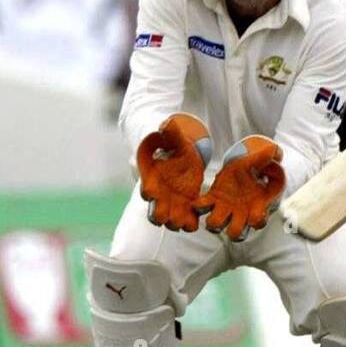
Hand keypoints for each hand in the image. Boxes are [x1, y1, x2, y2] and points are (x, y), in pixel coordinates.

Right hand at [137, 113, 212, 231]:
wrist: (176, 147)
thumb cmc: (171, 140)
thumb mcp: (172, 134)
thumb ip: (170, 131)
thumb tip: (167, 124)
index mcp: (152, 177)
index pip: (146, 190)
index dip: (149, 193)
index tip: (154, 193)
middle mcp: (159, 192)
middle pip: (155, 214)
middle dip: (163, 216)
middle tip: (174, 214)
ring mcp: (171, 200)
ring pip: (170, 221)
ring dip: (177, 223)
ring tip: (187, 222)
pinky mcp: (185, 203)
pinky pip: (186, 220)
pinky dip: (191, 222)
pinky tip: (199, 219)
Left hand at [194, 135, 285, 239]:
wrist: (248, 162)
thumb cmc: (262, 164)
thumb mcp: (268, 159)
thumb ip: (272, 156)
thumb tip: (275, 153)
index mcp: (257, 206)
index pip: (258, 222)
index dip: (257, 221)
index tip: (255, 214)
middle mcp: (241, 212)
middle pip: (236, 233)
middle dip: (233, 231)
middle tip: (232, 222)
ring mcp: (226, 207)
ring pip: (217, 226)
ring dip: (214, 223)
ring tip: (213, 216)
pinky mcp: (214, 198)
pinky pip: (203, 208)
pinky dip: (199, 207)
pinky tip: (200, 201)